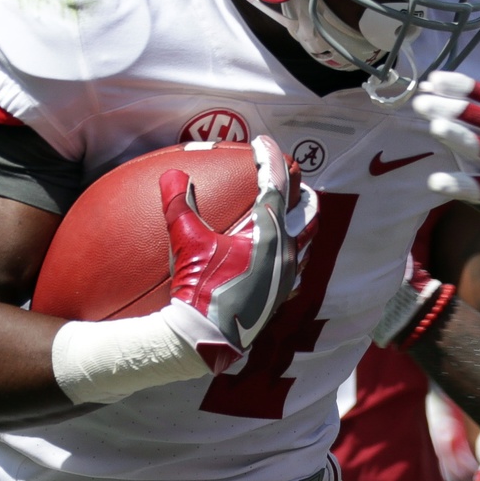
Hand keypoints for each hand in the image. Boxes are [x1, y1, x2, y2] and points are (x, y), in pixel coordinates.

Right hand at [161, 135, 314, 373]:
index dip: (269, 157)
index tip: (262, 142)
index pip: (276, 183)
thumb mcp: (185, 242)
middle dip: (300, 189)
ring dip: (302, 220)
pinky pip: (298, 266)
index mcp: (267, 231)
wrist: (206, 337)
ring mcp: (288, 274)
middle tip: (291, 176)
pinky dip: (294, 252)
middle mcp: (286, 250)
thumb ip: (179, 205)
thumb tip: (172, 174)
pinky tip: (285, 254)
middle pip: (306, 210)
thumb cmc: (198, 288)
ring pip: (307, 238)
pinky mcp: (283, 294)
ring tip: (295, 211)